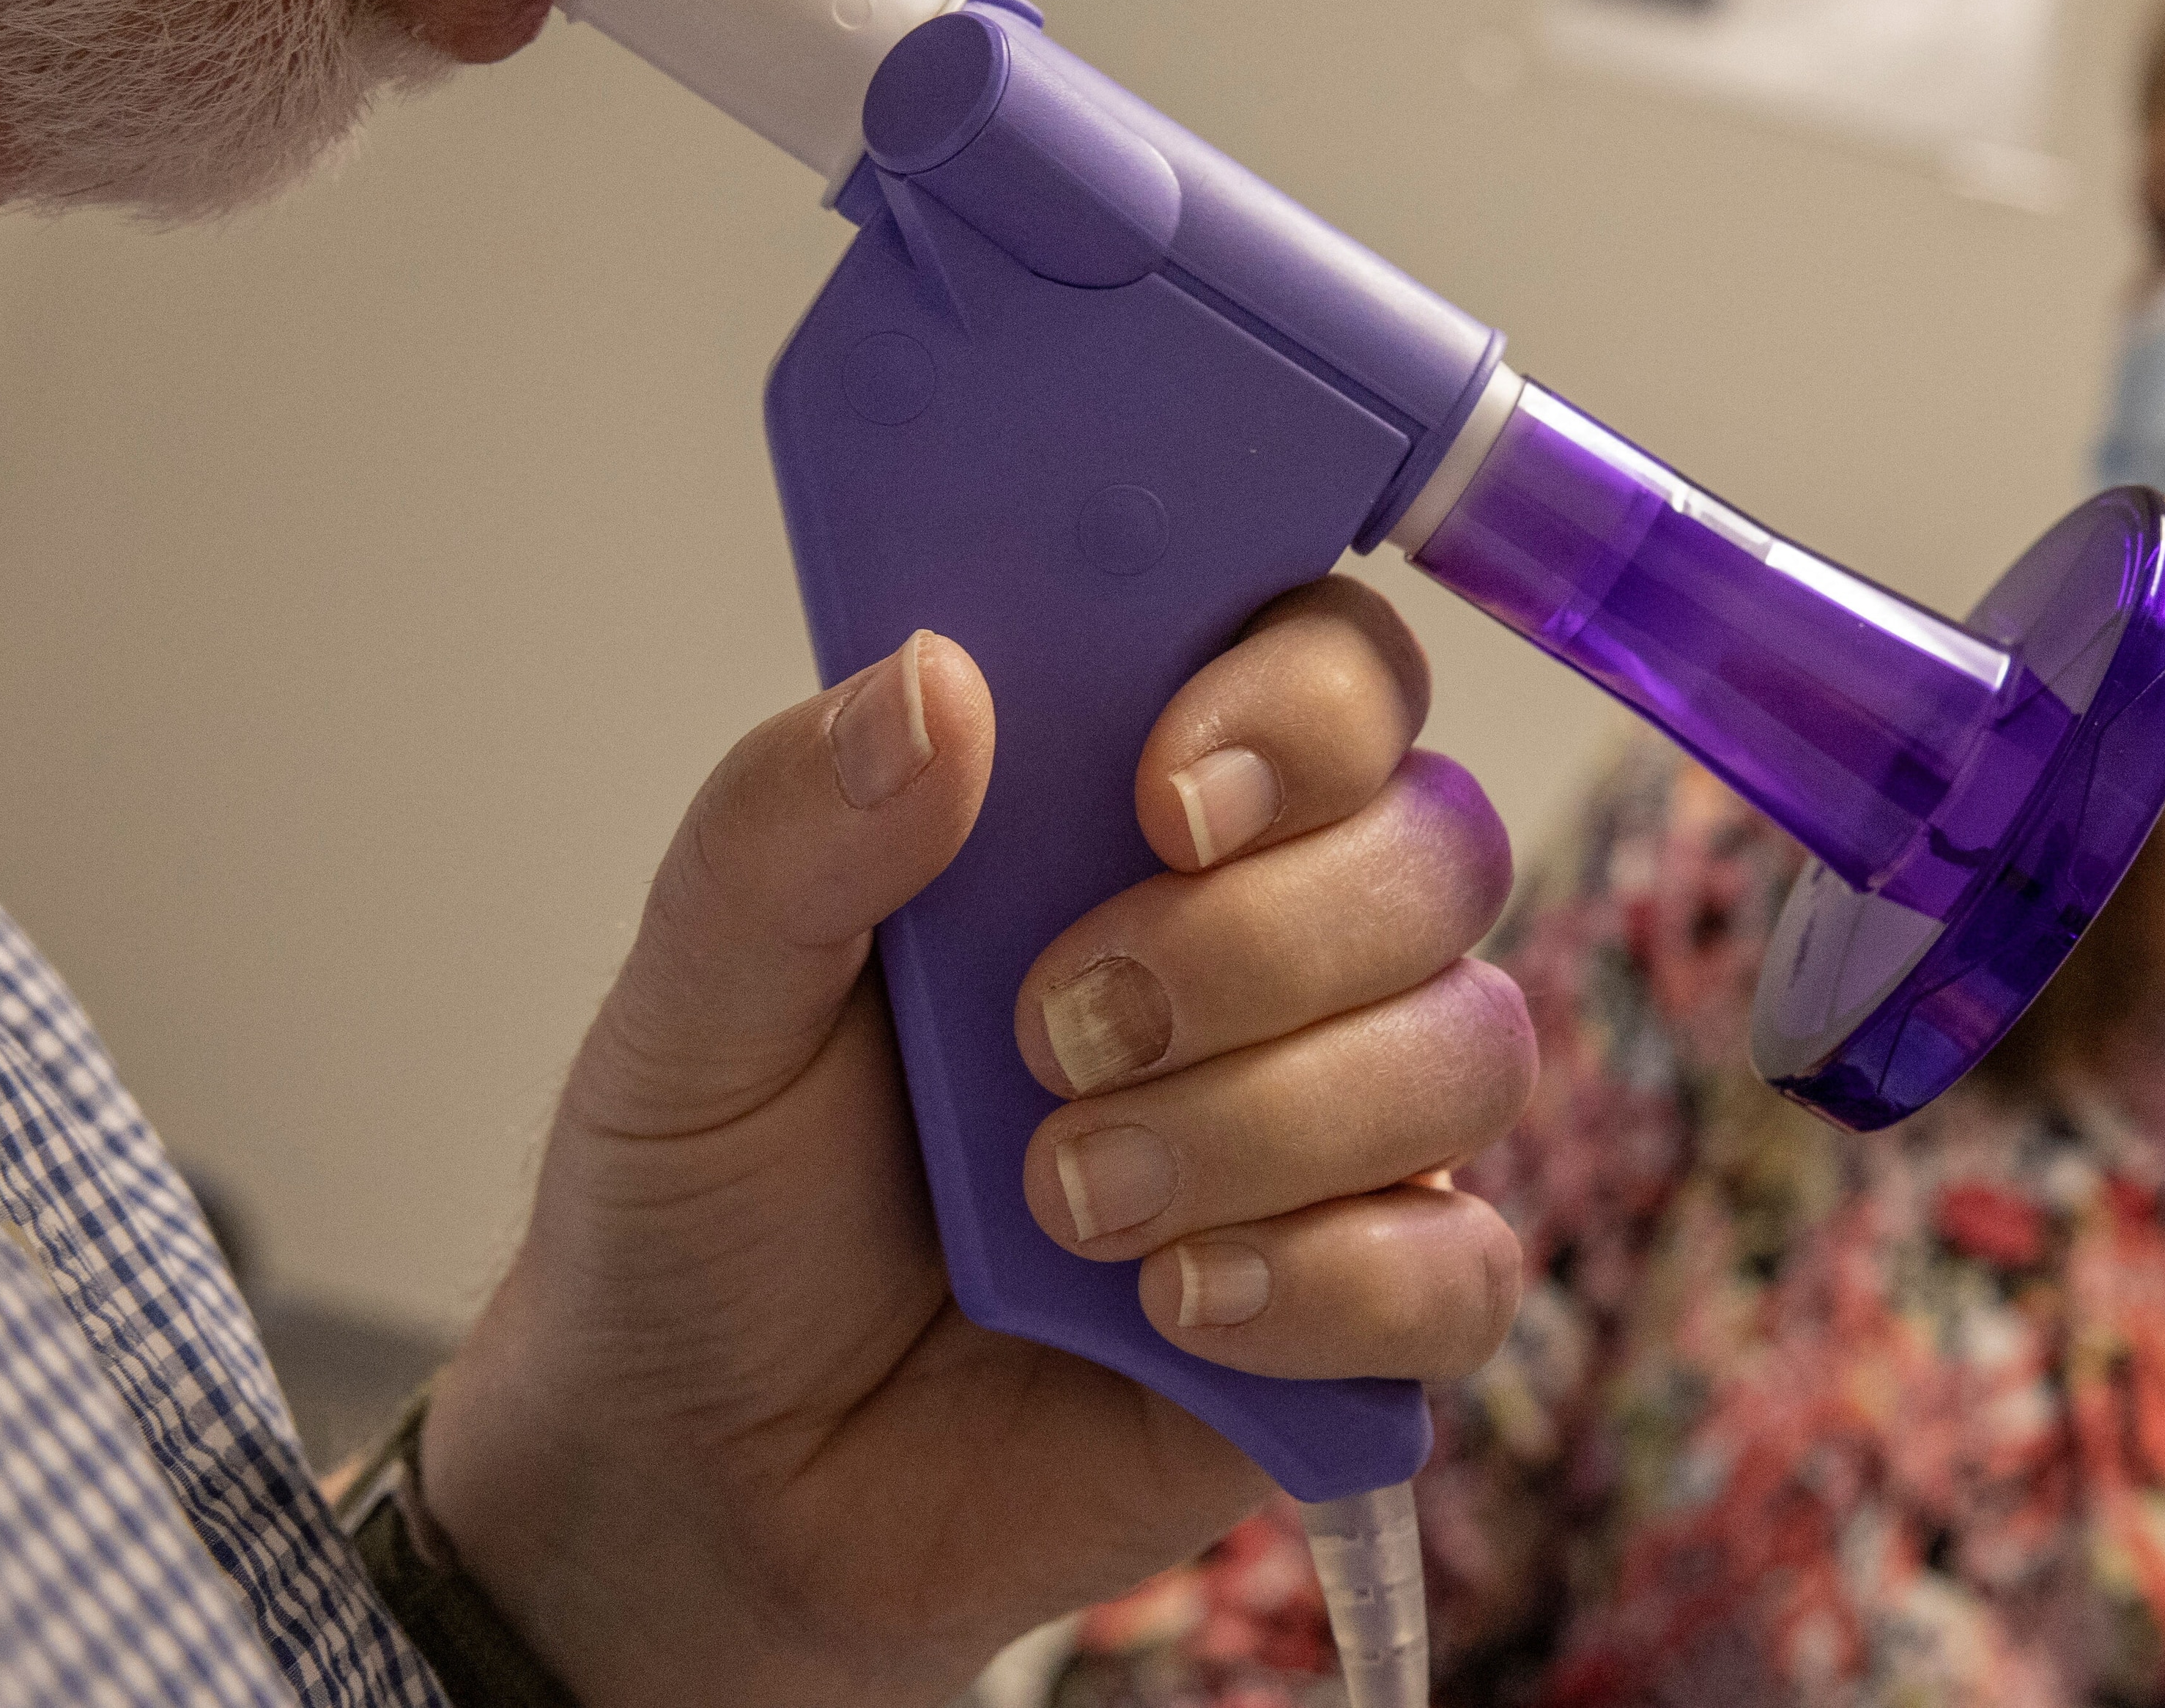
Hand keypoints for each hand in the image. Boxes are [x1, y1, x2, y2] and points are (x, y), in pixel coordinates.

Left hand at [423, 581, 1530, 1705]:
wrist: (708, 1494)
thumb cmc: (715, 1213)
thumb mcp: (695, 1006)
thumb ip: (788, 830)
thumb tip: (937, 680)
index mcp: (1129, 813)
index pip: (1332, 671)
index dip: (1300, 705)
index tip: (1166, 794)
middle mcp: (1272, 945)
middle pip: (1438, 843)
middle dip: (1262, 941)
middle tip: (1055, 1030)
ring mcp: (1333, 1132)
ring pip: (1469, 1047)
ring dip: (1271, 1122)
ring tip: (1068, 1203)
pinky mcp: (1359, 1318)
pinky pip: (1467, 1268)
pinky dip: (1333, 1286)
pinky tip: (1177, 1313)